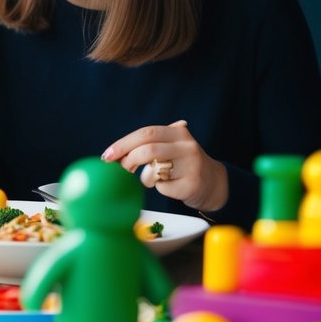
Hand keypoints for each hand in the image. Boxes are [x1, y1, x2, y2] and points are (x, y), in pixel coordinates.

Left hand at [101, 120, 228, 211]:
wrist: (213, 183)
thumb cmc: (181, 163)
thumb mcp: (171, 146)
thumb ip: (148, 143)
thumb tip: (112, 152)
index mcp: (179, 133)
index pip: (146, 133)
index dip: (124, 143)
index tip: (107, 155)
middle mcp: (187, 147)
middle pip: (148, 150)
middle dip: (128, 161)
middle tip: (119, 170)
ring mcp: (192, 166)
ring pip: (154, 171)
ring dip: (145, 178)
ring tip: (150, 179)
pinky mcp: (192, 185)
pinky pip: (163, 188)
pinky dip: (160, 189)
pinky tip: (171, 187)